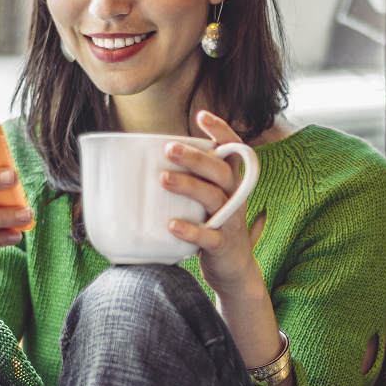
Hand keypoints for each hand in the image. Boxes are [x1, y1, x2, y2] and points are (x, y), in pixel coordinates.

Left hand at [162, 111, 263, 298]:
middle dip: (197, 157)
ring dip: (188, 186)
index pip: (234, 151)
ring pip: (214, 198)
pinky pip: (209, 237)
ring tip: (163, 178)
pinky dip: (190, 230)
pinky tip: (171, 224)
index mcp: (232, 183)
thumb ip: (194, 180)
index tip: (202, 115)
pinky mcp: (223, 245)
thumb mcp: (210, 200)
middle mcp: (235, 198)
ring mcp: (230, 222)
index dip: (222, 132)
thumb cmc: (214, 227)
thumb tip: (150, 159)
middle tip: (169, 148)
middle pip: (222, 171)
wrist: (234, 270)